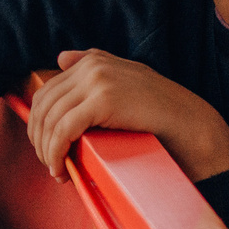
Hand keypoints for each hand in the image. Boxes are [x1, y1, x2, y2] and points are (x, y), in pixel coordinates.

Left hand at [25, 50, 228, 181]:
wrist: (190, 123)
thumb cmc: (160, 110)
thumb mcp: (126, 78)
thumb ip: (94, 64)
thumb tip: (60, 57)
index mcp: (94, 60)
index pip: (48, 92)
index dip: (39, 123)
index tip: (45, 148)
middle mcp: (92, 65)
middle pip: (44, 105)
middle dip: (39, 138)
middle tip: (48, 163)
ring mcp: (97, 80)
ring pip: (51, 119)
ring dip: (47, 150)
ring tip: (56, 171)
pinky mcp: (103, 100)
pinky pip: (64, 129)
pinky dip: (56, 151)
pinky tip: (61, 169)